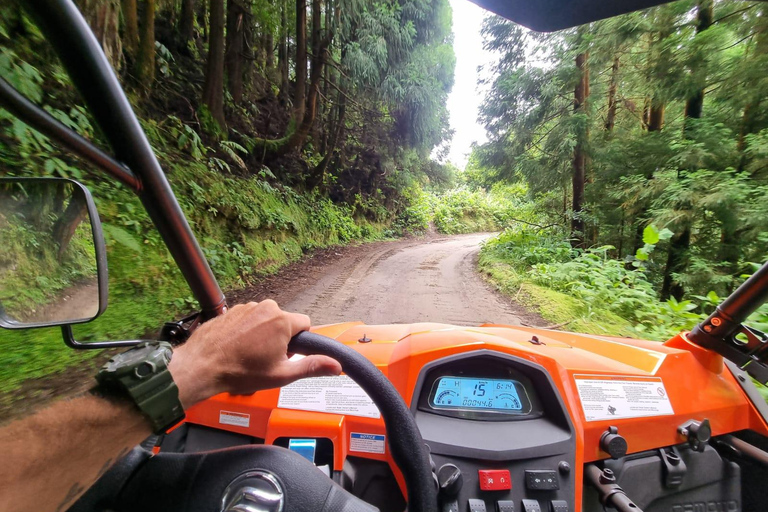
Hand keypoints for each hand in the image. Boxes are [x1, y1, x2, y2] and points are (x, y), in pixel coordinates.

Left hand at [169, 300, 341, 407]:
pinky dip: (246, 331)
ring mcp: (246, 307)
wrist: (202, 366)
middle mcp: (265, 308)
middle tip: (267, 358)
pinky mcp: (231, 310)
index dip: (300, 341)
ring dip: (262, 333)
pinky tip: (237, 347)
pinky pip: (248, 318)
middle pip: (284, 321)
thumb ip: (312, 367)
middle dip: (280, 338)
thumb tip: (337, 366)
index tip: (288, 354)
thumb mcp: (282, 374)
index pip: (305, 323)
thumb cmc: (240, 372)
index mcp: (282, 321)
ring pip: (265, 319)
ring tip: (249, 354)